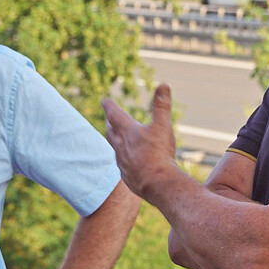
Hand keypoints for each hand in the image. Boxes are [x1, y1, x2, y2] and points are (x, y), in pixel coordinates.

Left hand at [101, 84, 177, 198]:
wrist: (157, 184)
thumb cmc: (159, 153)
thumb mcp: (163, 126)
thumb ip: (162, 106)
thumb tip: (163, 84)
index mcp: (126, 131)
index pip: (113, 114)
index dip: (109, 106)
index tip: (105, 101)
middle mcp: (119, 145)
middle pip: (111, 131)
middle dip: (110, 123)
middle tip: (110, 119)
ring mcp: (121, 162)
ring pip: (115, 149)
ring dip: (116, 142)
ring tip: (119, 139)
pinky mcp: (126, 176)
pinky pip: (122, 165)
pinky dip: (124, 160)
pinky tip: (129, 162)